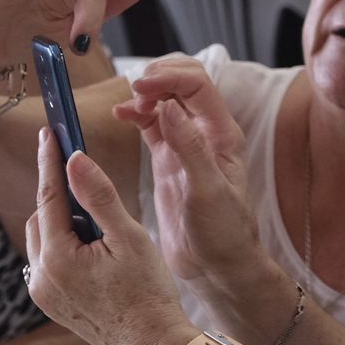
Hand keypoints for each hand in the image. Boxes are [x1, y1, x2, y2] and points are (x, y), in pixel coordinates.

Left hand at [24, 127, 192, 344]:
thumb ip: (100, 196)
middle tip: (86, 178)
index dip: (49, 162)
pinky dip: (63, 244)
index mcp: (58, 257)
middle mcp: (41, 276)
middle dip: (60, 196)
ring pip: (43, 239)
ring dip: (62, 222)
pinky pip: (48, 261)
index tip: (48, 133)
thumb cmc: (149, 291)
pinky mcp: (50, 303)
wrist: (151, 343)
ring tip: (97, 220)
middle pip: (41, 218)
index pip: (49, 197)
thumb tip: (75, 160)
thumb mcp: (130, 237)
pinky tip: (92, 246)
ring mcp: (42, 293)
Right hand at [112, 59, 262, 286]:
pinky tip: (121, 116)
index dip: (168, 78)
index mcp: (223, 134)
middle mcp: (206, 134)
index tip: (140, 87)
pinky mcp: (168, 160)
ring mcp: (186, 145)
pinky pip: (151, 125)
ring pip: (166, 100)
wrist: (218, 266)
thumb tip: (169, 107)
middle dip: (157, 78)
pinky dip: (136, 114)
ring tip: (127, 109)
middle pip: (184, 82)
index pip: (198, 84)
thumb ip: (189, 148)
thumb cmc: (223, 233)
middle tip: (134, 96)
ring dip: (145, 95)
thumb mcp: (207, 191)